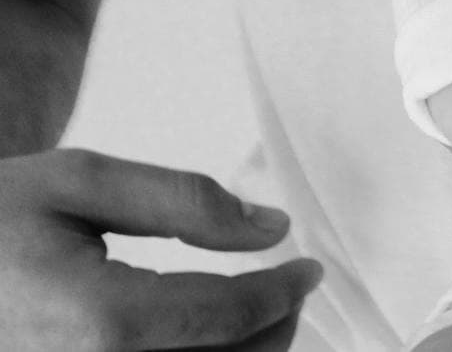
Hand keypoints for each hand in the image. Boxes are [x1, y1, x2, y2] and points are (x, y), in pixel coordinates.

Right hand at [0, 148, 322, 349]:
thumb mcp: (79, 181)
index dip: (284, 292)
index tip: (307, 268)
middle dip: (272, 332)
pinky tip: (203, 339)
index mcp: (98, 321)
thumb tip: (270, 229)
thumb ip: (185, 202)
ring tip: (253, 316)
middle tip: (287, 290)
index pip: (230, 317)